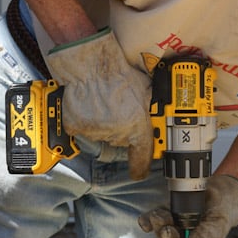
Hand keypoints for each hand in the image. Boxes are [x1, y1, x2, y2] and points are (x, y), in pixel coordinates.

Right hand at [46, 27, 153, 179]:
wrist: (91, 65)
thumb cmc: (120, 74)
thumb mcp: (146, 90)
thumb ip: (151, 109)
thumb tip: (160, 116)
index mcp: (137, 127)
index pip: (141, 158)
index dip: (141, 167)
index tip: (139, 171)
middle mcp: (117, 134)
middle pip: (121, 140)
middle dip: (123, 129)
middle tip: (120, 108)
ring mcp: (95, 132)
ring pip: (103, 134)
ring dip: (105, 122)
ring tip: (105, 101)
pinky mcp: (77, 127)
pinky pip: (83, 128)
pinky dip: (86, 119)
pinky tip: (90, 104)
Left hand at [138, 175, 237, 237]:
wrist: (217, 191)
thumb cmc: (221, 212)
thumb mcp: (220, 224)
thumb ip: (208, 236)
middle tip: (168, 230)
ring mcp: (173, 231)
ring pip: (159, 234)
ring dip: (159, 226)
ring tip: (163, 215)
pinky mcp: (164, 218)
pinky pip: (150, 222)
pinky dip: (147, 220)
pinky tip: (150, 217)